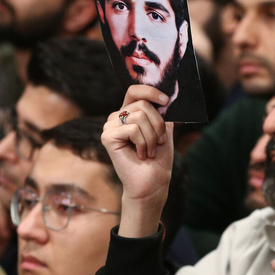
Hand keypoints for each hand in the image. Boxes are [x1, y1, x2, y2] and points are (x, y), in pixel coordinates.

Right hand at [102, 85, 174, 237]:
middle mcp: (117, 117)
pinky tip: (140, 154)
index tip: (166, 101)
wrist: (152, 183)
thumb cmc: (158, 159)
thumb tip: (166, 98)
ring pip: (139, 116)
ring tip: (149, 151)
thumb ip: (162, 113)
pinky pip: (132, 129)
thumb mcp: (164, 130)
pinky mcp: (107, 137)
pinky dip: (143, 143)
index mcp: (129, 113)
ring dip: (152, 137)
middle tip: (159, 141)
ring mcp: (110, 126)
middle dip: (158, 124)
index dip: (151, 91)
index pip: (135, 91)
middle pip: (142, 104)